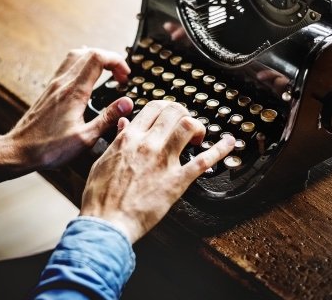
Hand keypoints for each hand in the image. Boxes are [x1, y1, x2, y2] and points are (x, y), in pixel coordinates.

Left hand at [0, 48, 132, 174]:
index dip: (116, 61)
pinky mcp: (50, 89)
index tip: (125, 76)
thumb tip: (126, 103)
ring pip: (77, 56)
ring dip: (96, 59)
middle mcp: (63, 83)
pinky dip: (83, 64)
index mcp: (74, 92)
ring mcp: (55, 84)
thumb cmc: (49, 148)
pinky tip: (88, 75)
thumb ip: (107, 118)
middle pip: (89, 53)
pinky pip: (68, 65)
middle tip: (121, 76)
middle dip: (110, 60)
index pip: (98, 58)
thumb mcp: (85, 138)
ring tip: (108, 72)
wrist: (19, 151)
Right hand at [80, 101, 234, 242]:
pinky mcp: (177, 180)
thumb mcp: (103, 160)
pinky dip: (220, 150)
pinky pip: (203, 161)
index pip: (154, 107)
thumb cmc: (101, 196)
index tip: (170, 116)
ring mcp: (164, 161)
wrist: (106, 223)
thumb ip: (117, 139)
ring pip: (188, 126)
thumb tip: (125, 123)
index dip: (166, 108)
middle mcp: (148, 143)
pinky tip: (229, 143)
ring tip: (198, 137)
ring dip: (198, 127)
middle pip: (174, 111)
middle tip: (185, 126)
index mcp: (129, 138)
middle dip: (184, 114)